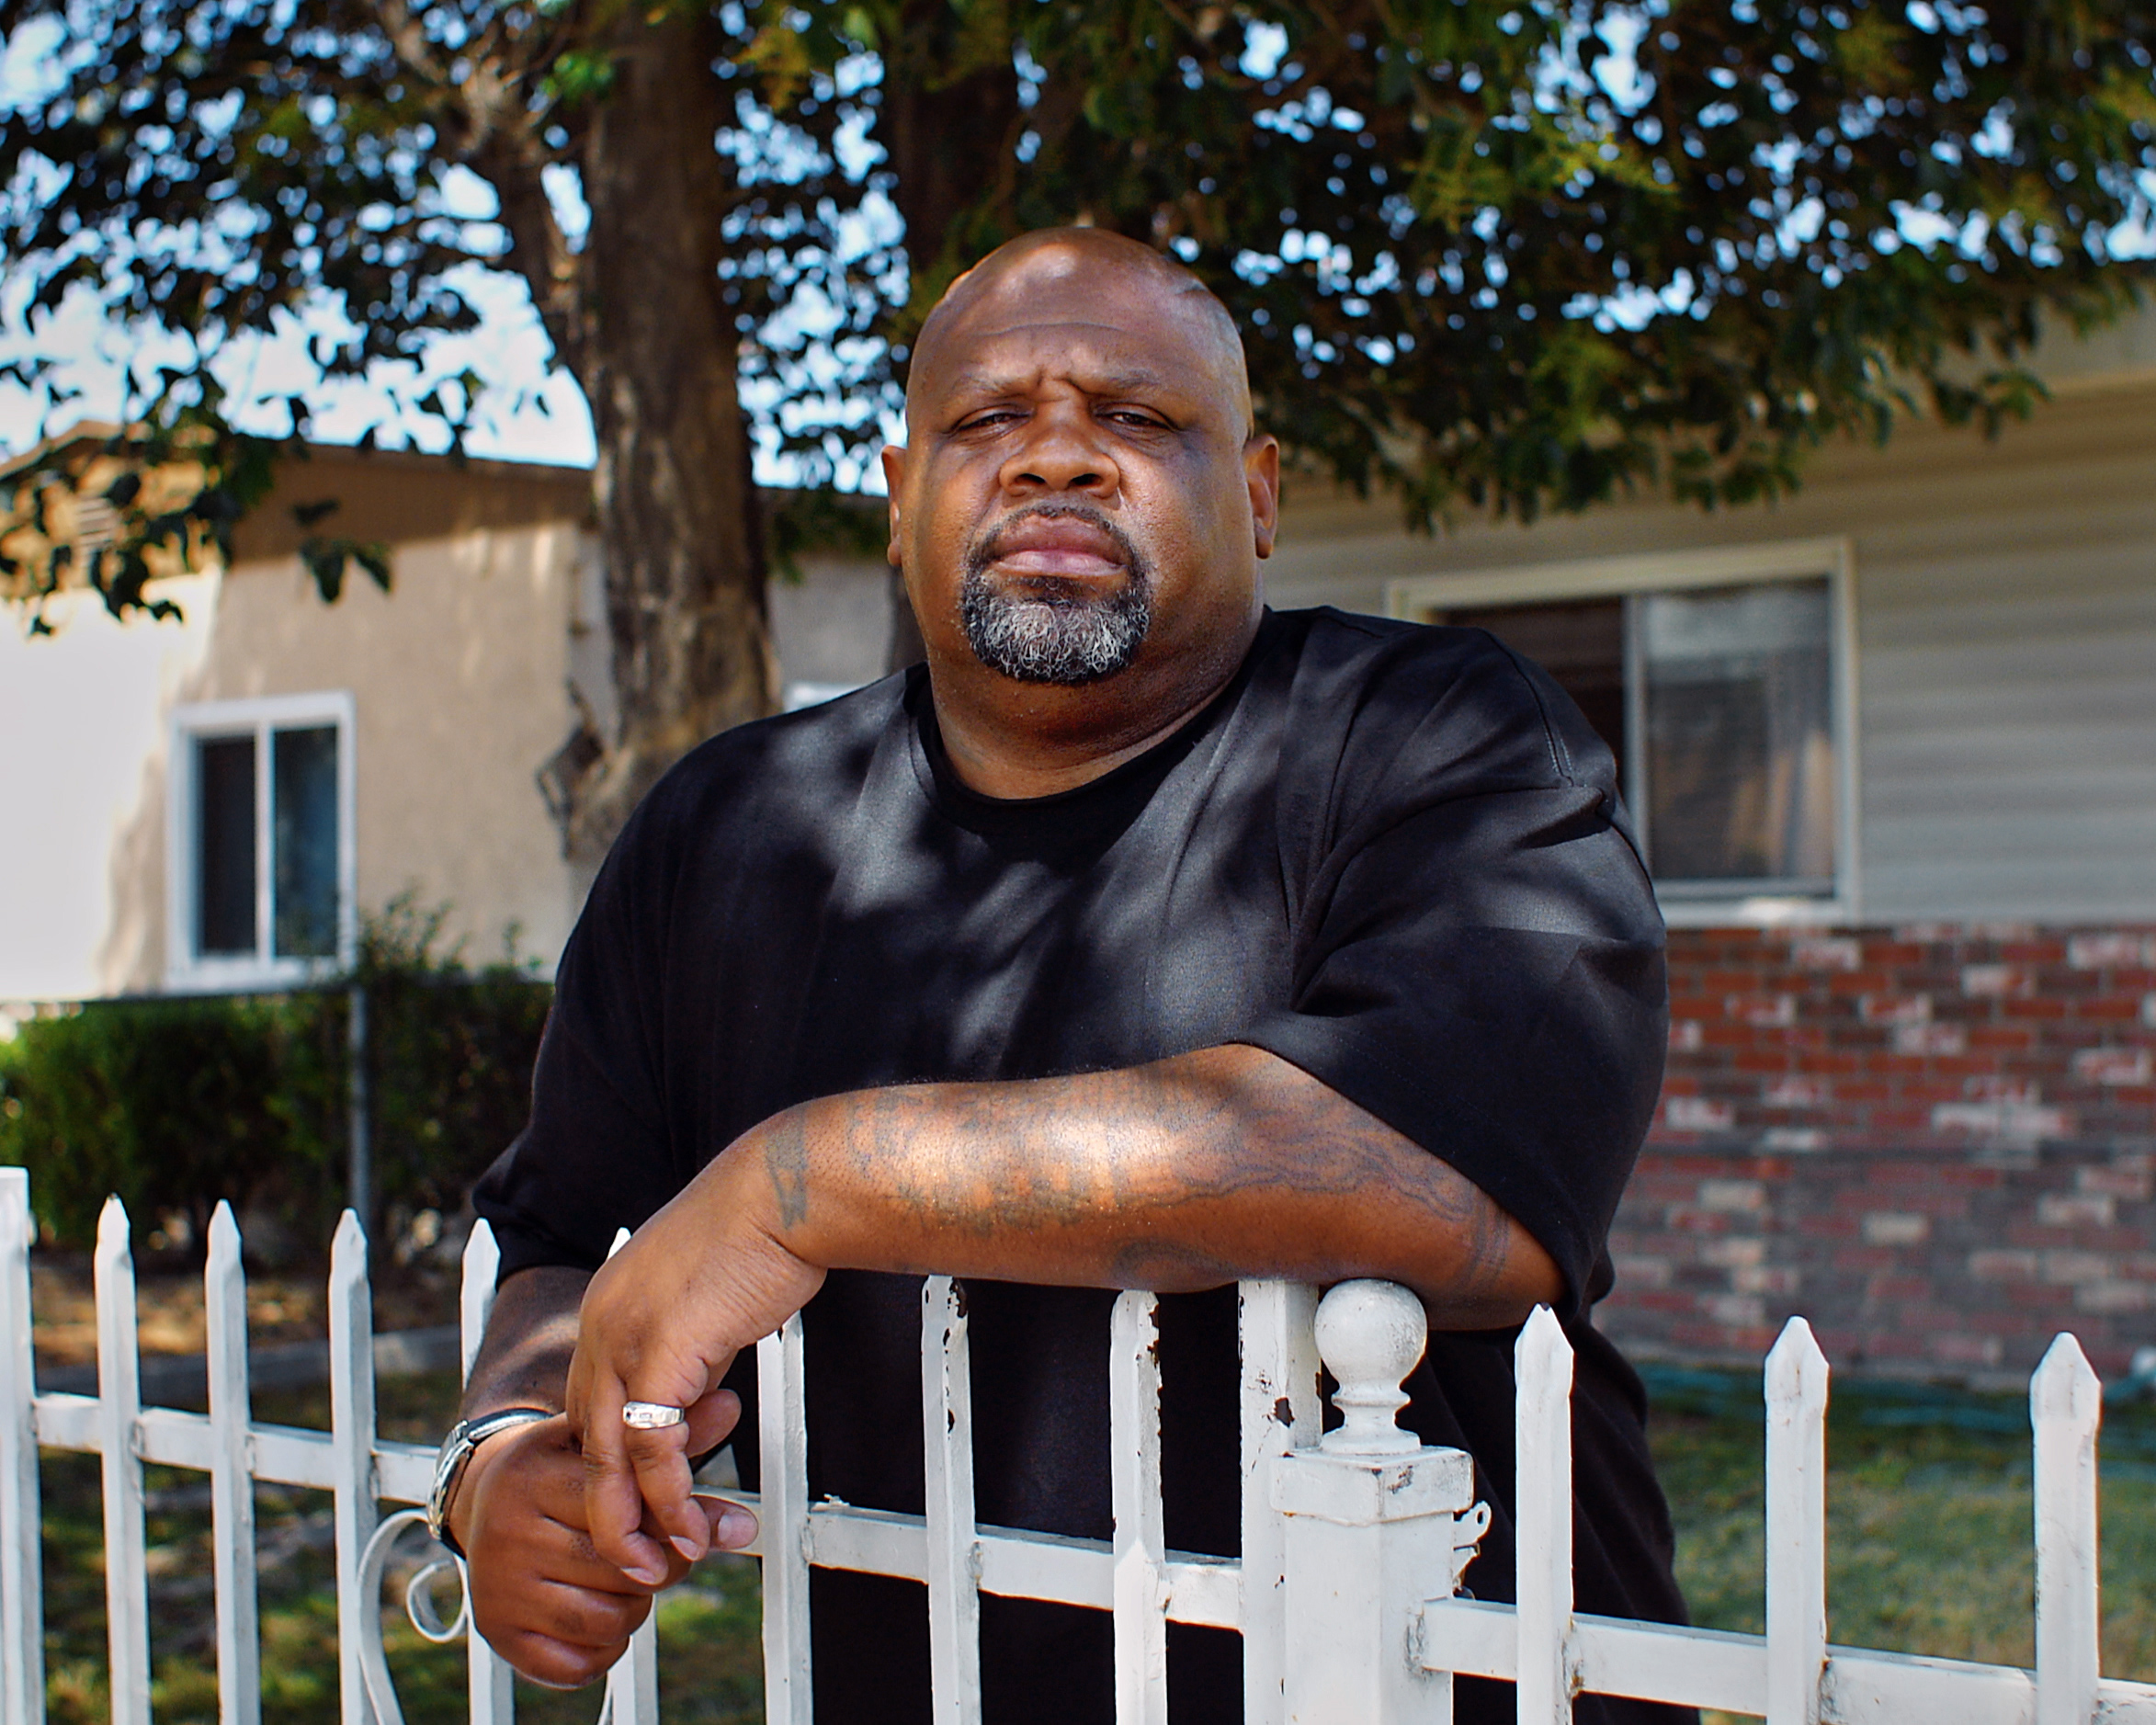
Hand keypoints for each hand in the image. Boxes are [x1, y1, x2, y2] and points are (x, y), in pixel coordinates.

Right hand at [451, 1413, 754, 1686]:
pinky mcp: (498, 1631)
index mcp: (534, 1476)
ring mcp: (500, 1585)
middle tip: (661, 1554)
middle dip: (661, 1566)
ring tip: (627, 1581)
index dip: (670, 1525)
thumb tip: (727, 1408)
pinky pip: (579, 1662)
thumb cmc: (556, 1470)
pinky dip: (606, 1648)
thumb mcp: (601, 1441)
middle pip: (623, 1568)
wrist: (481, 1499)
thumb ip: (663, 1436)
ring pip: (607, 1618)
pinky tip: (603, 1612)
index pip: (623, 1512)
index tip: (698, 1532)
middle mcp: (508, 1531)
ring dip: (635, 1608)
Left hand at [565, 1142, 825, 1583]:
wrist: (784, 1192)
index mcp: (607, 1308)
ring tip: (665, 1560)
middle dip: (607, 1508)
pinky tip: (688, 1524)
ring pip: (607, 1457)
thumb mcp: (707, 1298)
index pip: (590, 1406)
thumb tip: (701, 1392)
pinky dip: (666, 1497)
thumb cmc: (764, 1232)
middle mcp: (599, 1324)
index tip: (636, 1505)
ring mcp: (620, 1338)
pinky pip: (649, 1450)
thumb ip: (691, 1348)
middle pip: (584, 1440)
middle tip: (632, 1557)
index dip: (610, 1463)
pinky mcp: (656, 1354)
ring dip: (635, 1520)